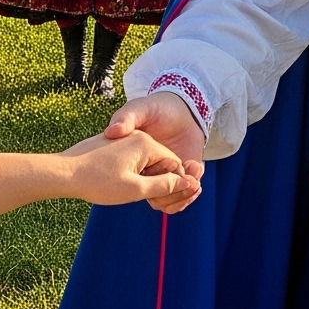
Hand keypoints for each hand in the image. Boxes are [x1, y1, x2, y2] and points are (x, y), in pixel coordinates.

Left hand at [58, 128, 203, 211]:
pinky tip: (119, 186)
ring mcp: (125, 139)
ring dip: (145, 181)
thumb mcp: (135, 189)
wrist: (63, 172)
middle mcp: (138, 137)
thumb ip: (164, 186)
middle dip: (159, 183)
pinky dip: (133, 175)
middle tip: (145, 200)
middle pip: (162, 163)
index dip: (173, 186)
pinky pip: (134, 160)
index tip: (158, 201)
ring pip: (147, 163)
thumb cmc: (98, 182)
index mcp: (147, 143)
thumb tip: (187, 184)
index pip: (175, 166)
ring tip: (127, 192)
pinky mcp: (114, 145)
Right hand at [104, 91, 207, 211]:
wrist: (181, 108)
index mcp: (133, 162)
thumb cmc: (156, 107)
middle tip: (187, 174)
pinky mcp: (180, 178)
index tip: (172, 164)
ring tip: (195, 175)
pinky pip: (182, 196)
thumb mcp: (138, 109)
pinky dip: (190, 193)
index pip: (139, 182)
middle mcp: (147, 173)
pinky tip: (198, 174)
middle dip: (172, 192)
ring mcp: (165, 177)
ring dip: (183, 194)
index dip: (155, 180)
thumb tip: (111, 131)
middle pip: (155, 196)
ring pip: (169, 200)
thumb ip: (125, 118)